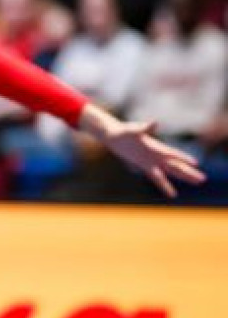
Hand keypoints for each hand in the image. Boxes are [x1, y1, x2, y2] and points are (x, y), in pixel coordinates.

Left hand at [89, 113, 206, 197]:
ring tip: (197, 183)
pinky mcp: (145, 166)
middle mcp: (157, 155)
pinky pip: (157, 178)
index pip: (173, 154)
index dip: (183, 158)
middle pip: (176, 166)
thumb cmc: (124, 132)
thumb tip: (155, 122)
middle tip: (203, 179)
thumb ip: (144, 128)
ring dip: (183, 178)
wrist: (114, 136)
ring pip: (171, 172)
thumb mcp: (133, 130)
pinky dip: (165, 185)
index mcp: (156, 147)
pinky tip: (173, 194)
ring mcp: (152, 162)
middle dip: (189, 172)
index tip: (196, 163)